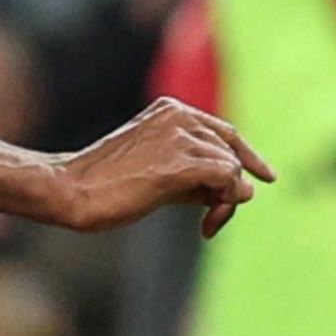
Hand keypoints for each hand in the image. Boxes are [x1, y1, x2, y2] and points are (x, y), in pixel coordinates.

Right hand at [46, 97, 274, 236]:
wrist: (71, 190)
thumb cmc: (104, 186)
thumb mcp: (154, 171)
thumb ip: (194, 175)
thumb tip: (242, 191)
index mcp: (169, 110)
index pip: (223, 131)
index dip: (248, 156)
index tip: (265, 176)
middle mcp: (178, 116)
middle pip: (230, 153)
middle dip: (230, 190)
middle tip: (211, 221)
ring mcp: (179, 137)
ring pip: (232, 168)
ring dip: (227, 203)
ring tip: (206, 224)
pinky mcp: (179, 164)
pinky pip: (227, 180)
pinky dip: (224, 205)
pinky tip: (206, 225)